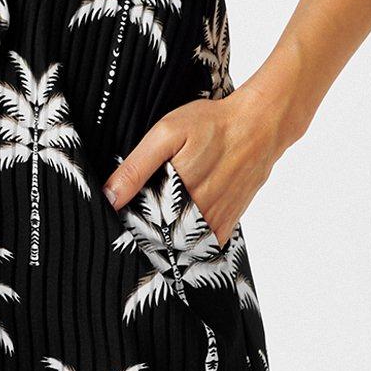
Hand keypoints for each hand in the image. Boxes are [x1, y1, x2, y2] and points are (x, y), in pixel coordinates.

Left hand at [105, 85, 289, 246]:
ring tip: (159, 215)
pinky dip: (187, 242)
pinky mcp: (227, 225)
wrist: (260, 127)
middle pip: (158, 237)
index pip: (138, 223)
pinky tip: (180, 225)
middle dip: (144, 230)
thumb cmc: (213, 124)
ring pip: (179, 245)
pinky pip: (200, 246)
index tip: (121, 213)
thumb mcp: (167, 134)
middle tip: (139, 213)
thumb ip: (136, 167)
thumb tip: (109, 197)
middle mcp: (197, 213)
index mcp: (176, 192)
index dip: (126, 219)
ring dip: (164, 237)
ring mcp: (214, 222)